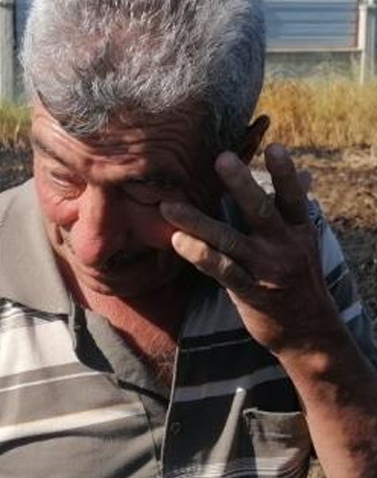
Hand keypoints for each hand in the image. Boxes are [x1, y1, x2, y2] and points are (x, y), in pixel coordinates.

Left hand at [160, 144, 341, 354]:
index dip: (285, 173)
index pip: (294, 197)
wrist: (308, 332)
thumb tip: (306, 173)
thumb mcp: (305, 243)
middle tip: (221, 158)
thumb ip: (295, 210)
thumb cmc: (299, 279)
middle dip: (242, 184)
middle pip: (262, 211)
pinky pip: (222, 271)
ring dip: (197, 222)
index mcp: (300, 231)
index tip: (276, 146)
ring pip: (230, 240)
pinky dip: (200, 255)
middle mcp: (286, 247)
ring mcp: (267, 270)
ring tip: (169, 206)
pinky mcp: (250, 292)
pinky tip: (177, 241)